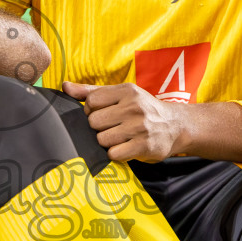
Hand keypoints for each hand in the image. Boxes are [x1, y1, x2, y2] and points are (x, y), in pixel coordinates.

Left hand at [63, 81, 190, 162]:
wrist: (176, 126)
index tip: (103, 114)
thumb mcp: (121, 94)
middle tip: (113, 128)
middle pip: (94, 122)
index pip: (91, 102)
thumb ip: (91, 91)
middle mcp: (134, 107)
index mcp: (126, 91)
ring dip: (107, 142)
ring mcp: (140, 127)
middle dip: (99, 128)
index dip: (91, 111)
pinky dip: (116, 154)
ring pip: (102, 139)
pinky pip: (113, 154)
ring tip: (120, 138)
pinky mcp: (144, 146)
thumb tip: (64, 87)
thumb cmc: (143, 109)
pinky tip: (126, 148)